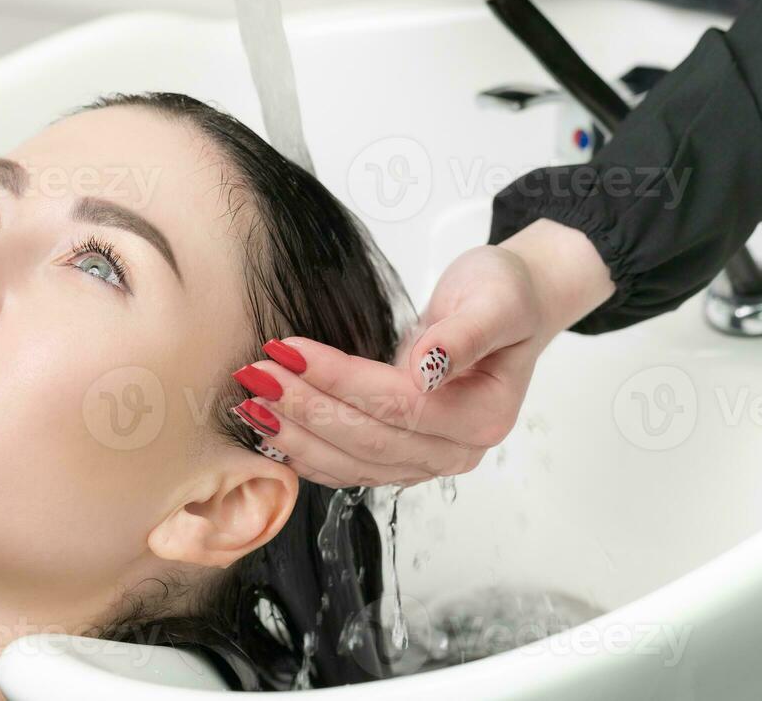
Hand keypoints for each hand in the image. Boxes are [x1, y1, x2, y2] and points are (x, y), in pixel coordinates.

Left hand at [236, 221, 615, 487]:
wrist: (511, 305)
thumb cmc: (504, 294)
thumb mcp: (497, 299)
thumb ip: (467, 334)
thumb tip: (428, 368)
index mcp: (484, 416)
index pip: (399, 405)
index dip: (339, 379)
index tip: (289, 349)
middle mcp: (457, 451)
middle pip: (369, 439)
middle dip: (306, 408)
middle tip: (255, 375)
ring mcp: (429, 460)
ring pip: (353, 462)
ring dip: (297, 437)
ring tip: (250, 403)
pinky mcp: (404, 456)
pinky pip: (350, 467)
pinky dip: (307, 454)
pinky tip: (271, 433)